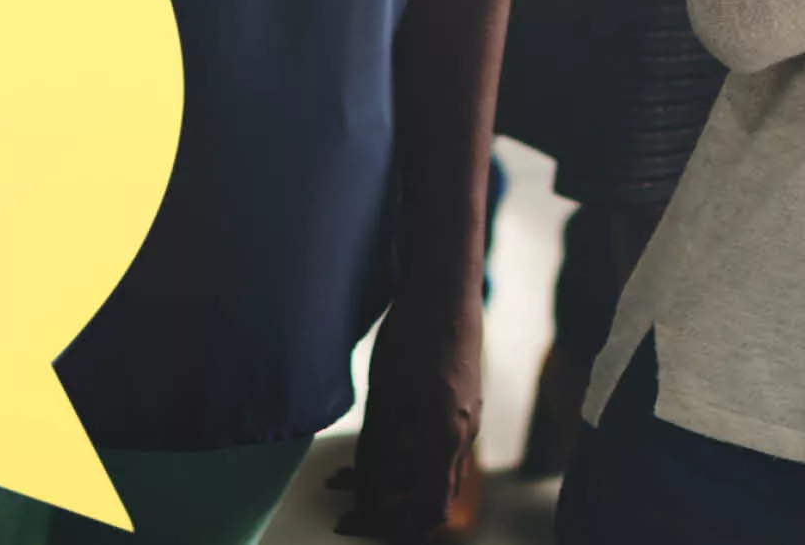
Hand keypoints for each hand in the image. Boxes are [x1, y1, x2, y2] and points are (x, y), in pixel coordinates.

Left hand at [333, 288, 482, 539]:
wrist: (443, 284)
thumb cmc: (414, 335)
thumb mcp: (385, 400)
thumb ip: (378, 454)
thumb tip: (367, 498)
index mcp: (446, 439)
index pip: (426, 512)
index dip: (385, 526)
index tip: (346, 522)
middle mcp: (463, 433)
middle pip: (429, 496)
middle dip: (384, 507)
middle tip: (343, 505)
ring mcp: (464, 415)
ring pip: (427, 469)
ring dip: (387, 479)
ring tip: (339, 473)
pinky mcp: (459, 398)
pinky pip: (431, 443)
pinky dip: (399, 453)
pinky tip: (368, 442)